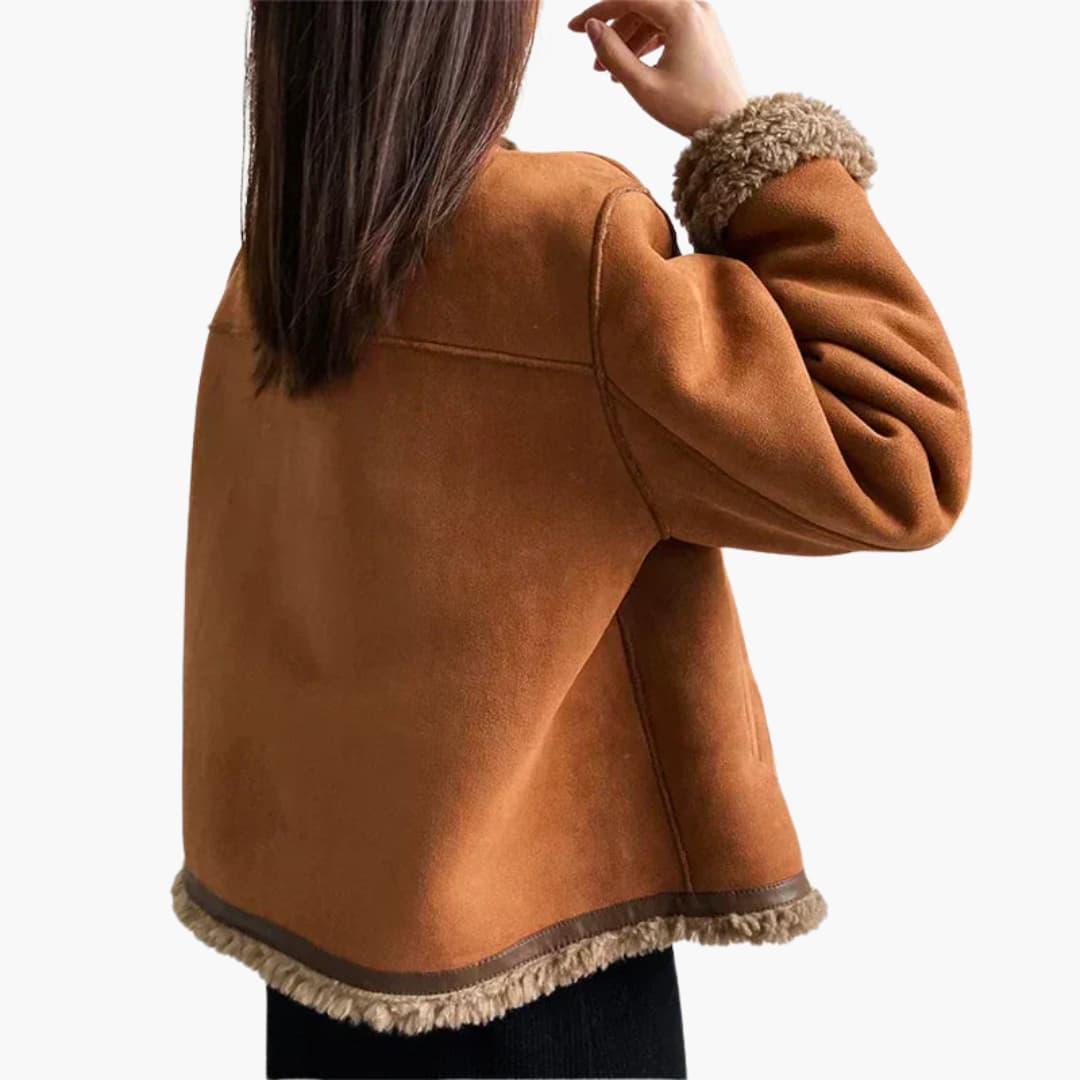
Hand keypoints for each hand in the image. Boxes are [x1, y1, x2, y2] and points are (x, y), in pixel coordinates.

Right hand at [568, 1, 747, 136]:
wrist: (731, 125)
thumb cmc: (691, 110)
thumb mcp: (644, 86)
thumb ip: (613, 53)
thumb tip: (591, 27)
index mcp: (682, 13)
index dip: (597, 12)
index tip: (573, 29)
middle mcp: (695, 6)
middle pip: (641, 5)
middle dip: (613, 27)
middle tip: (591, 53)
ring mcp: (702, 16)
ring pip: (653, 16)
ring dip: (628, 38)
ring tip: (609, 72)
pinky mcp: (704, 30)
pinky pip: (667, 26)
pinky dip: (646, 42)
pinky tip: (630, 67)